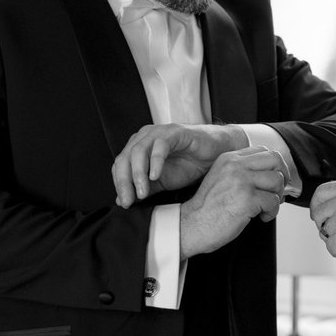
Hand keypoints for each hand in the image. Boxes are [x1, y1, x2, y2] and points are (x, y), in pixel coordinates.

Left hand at [112, 123, 247, 206]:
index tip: (125, 203)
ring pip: (138, 151)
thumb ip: (144, 189)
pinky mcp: (175, 132)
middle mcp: (145, 137)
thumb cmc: (190, 164)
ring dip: (138, 174)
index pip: (119, 166)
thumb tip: (123, 201)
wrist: (216, 154)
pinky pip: (160, 145)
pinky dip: (155, 161)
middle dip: (124, 182)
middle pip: (124, 158)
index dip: (119, 185)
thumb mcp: (163, 183)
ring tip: (143, 192)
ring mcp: (159, 133)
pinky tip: (156, 176)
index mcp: (138, 147)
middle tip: (129, 200)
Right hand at [177, 146, 287, 256]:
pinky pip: (274, 201)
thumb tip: (271, 174)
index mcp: (229, 158)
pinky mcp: (247, 199)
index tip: (273, 180)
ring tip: (265, 207)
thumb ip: (241, 171)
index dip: (274, 166)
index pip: (263, 150)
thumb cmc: (206, 208)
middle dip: (281, 177)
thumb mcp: (221, 178)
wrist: (191, 225)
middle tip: (276, 192)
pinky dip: (272, 212)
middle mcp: (236, 166)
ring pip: (277, 180)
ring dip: (277, 197)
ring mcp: (242, 181)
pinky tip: (261, 217)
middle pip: (275, 159)